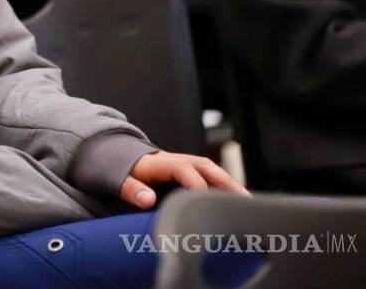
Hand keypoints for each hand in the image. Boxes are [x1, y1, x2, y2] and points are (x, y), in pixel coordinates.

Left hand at [120, 151, 249, 209]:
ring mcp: (182, 163)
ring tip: (247, 203)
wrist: (118, 158)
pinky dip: (223, 186)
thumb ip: (131, 189)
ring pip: (210, 169)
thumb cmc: (121, 172)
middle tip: (243, 200)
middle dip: (224, 181)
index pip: (183, 170)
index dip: (196, 185)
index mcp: (159, 162)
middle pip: (204, 166)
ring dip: (229, 183)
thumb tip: (148, 200)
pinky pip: (208, 175)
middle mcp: (175, 159)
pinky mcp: (186, 170)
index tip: (206, 206)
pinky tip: (235, 200)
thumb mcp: (119, 180)